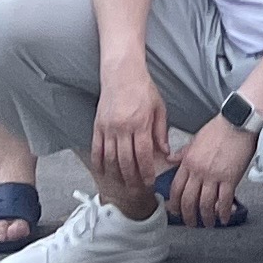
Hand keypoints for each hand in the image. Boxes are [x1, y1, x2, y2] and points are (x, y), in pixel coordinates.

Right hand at [89, 69, 171, 199]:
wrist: (122, 73)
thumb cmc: (143, 88)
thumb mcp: (159, 107)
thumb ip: (161, 131)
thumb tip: (166, 152)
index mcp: (140, 123)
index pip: (144, 154)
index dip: (146, 171)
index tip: (149, 182)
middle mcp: (123, 128)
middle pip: (126, 161)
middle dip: (132, 178)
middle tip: (137, 189)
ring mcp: (108, 128)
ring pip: (111, 158)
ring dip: (117, 175)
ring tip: (123, 185)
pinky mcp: (98, 126)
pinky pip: (97, 149)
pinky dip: (99, 163)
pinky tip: (103, 172)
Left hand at [170, 113, 256, 225]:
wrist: (238, 121)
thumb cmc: (218, 128)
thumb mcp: (195, 138)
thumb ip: (182, 152)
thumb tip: (170, 159)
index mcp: (188, 161)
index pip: (176, 188)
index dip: (175, 204)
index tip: (176, 212)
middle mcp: (198, 171)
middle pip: (188, 200)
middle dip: (188, 216)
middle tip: (191, 223)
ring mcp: (214, 175)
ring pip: (205, 204)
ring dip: (206, 217)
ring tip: (208, 223)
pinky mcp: (230, 178)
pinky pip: (224, 200)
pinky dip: (223, 212)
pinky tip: (224, 218)